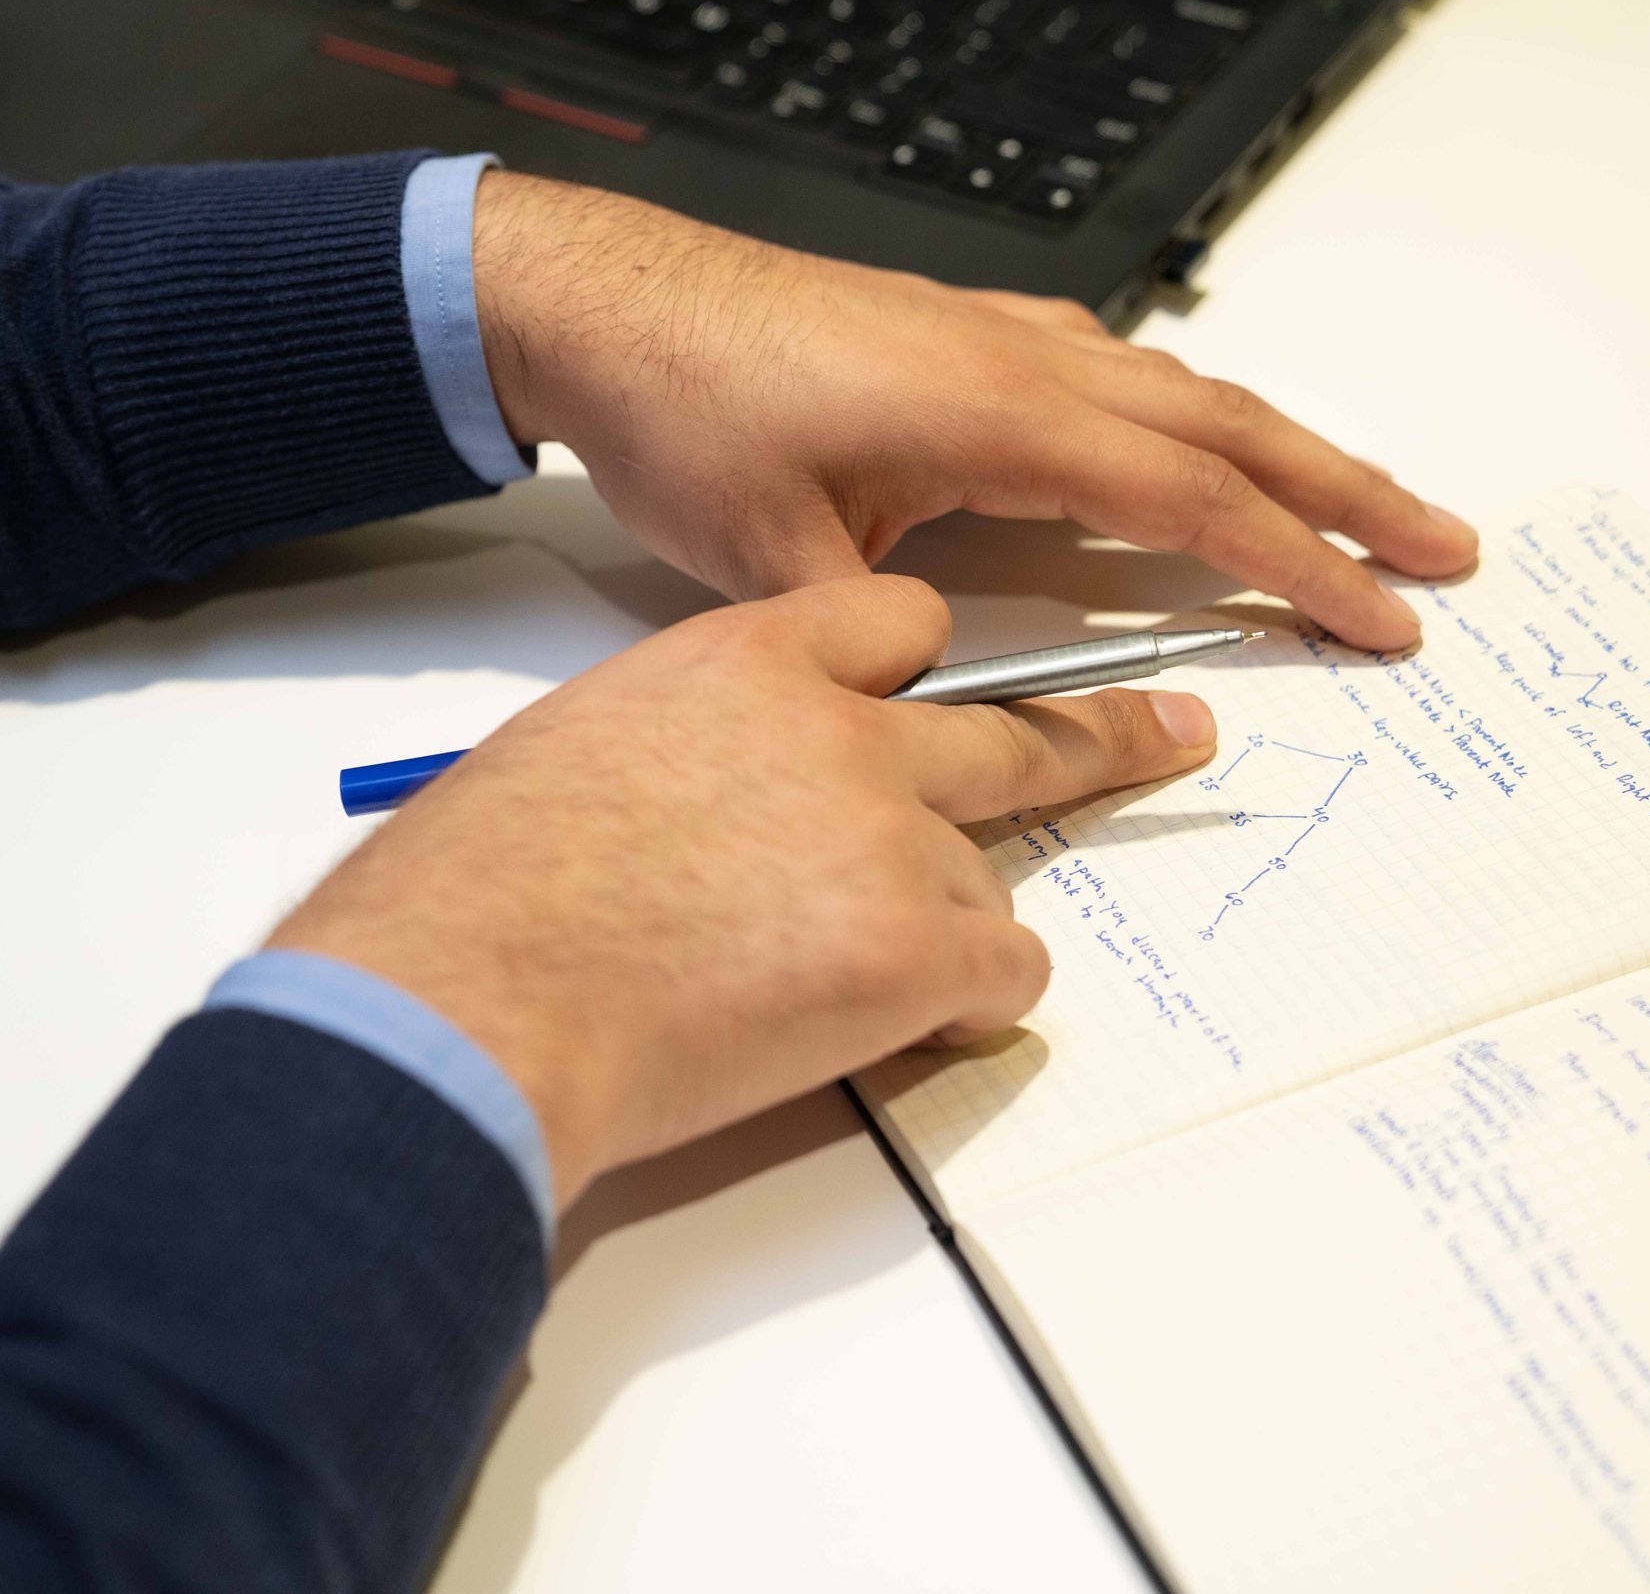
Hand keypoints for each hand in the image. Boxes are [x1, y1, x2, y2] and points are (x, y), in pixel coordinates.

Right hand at [268, 576, 1216, 1209]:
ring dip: (938, 929)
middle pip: (1011, 723)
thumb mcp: (585, 753)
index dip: (931, 668)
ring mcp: (891, 830)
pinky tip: (883, 1025)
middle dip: (1101, 734)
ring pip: (990, 872)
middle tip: (1174, 735)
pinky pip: (1005, 971)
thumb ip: (692, 751)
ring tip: (829, 980)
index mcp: (745, 658)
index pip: (898, 625)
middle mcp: (842, 726)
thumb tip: (715, 807)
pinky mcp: (918, 942)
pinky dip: (962, 1007)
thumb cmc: (484, 890)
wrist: (475, 992)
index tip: (964, 686)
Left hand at [471, 170, 1476, 651]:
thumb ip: (885, 646)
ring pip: (1184, 389)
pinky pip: (1118, 369)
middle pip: (1233, 426)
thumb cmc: (688, 411)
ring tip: (1362, 503)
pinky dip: (1190, 414)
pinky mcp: (965, 334)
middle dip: (1352, 492)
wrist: (609, 300)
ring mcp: (1002, 337)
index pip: (1196, 501)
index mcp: (1006, 414)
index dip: (1303, 567)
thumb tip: (956, 716)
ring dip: (1284, 447)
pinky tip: (1193, 442)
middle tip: (1450, 551)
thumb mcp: (776, 564)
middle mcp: (1028, 360)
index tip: (1390, 620)